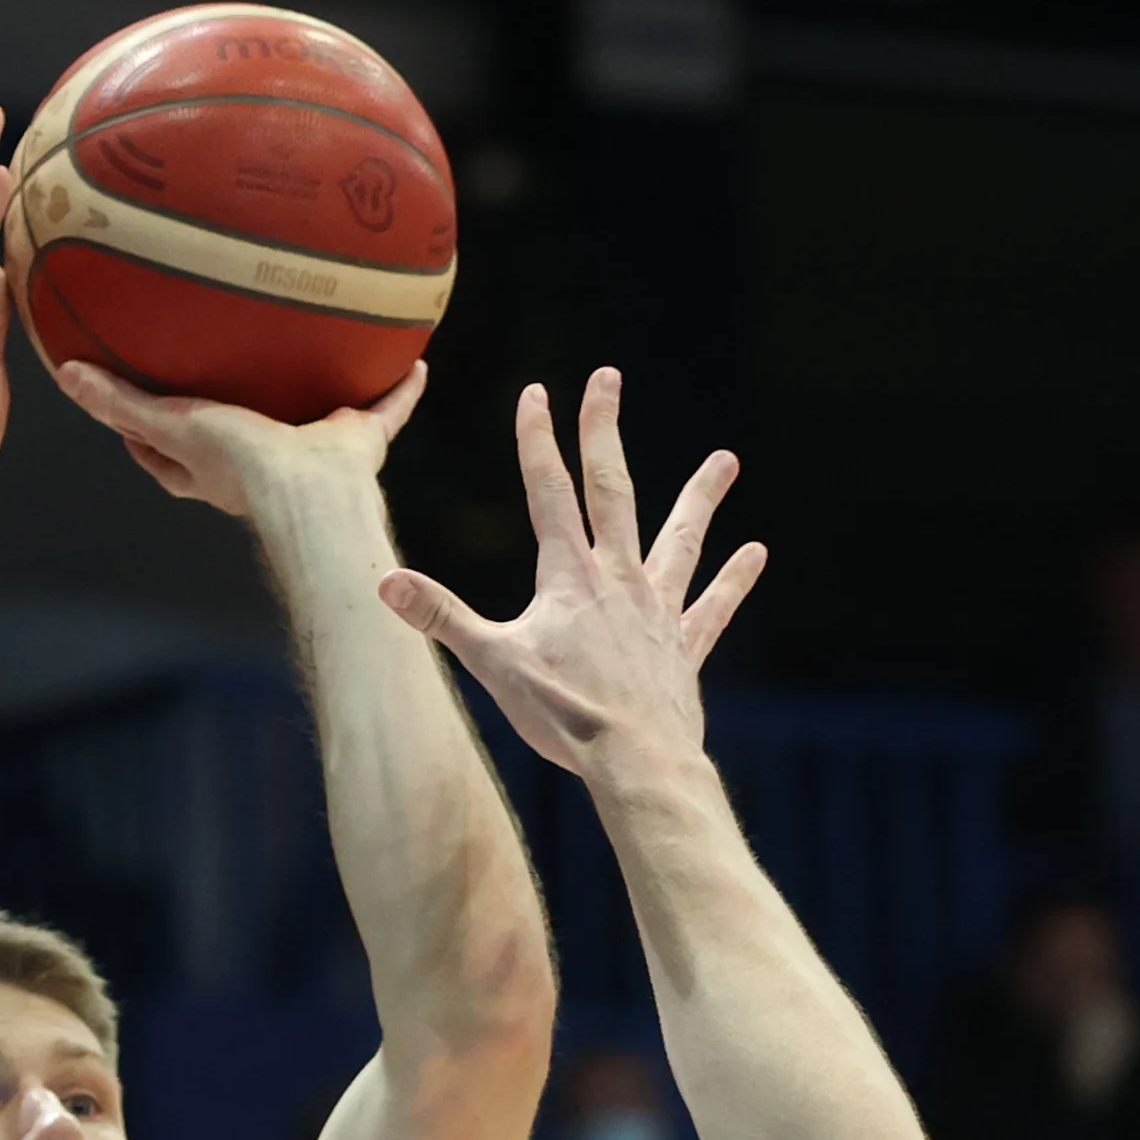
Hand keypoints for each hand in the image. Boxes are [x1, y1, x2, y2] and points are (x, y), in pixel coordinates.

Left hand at [53, 359, 426, 516]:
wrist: (310, 494)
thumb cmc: (237, 467)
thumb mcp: (170, 426)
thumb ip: (120, 403)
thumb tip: (66, 374)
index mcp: (210, 470)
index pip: (164, 451)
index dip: (145, 430)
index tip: (133, 396)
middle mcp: (260, 464)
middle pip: (236, 434)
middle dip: (233, 407)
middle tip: (226, 367)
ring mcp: (311, 455)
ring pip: (313, 418)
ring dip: (320, 392)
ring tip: (323, 350)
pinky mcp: (358, 445)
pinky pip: (383, 411)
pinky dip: (398, 390)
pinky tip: (414, 359)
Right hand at [378, 368, 765, 779]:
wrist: (635, 760)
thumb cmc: (564, 716)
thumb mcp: (492, 664)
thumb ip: (441, 618)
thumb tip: (383, 581)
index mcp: (568, 577)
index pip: (548, 492)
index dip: (537, 440)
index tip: (535, 393)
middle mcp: (619, 579)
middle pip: (611, 491)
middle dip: (603, 432)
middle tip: (607, 378)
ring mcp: (657, 611)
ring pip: (681, 540)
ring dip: (700, 498)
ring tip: (726, 460)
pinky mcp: (683, 649)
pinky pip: (713, 608)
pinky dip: (734, 580)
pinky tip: (756, 552)